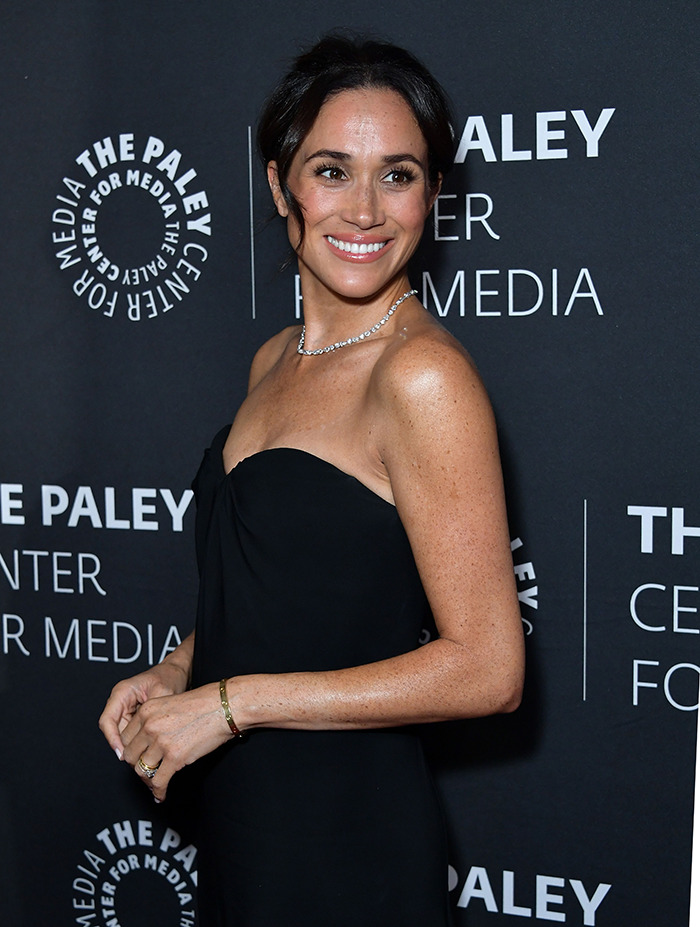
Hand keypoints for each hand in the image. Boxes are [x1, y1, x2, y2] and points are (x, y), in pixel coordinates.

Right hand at [98, 660, 189, 758]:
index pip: (107, 721)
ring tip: (147, 755)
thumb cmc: (170, 677)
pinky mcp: (133, 716)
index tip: (122, 754)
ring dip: (132, 745)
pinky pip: (131, 733)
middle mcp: (120, 701)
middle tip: (139, 759)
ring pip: (122, 734)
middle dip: (124, 746)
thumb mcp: (163, 693)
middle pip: (114, 731)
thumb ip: (153, 714)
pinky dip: (139, 741)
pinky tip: (150, 747)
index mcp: (122, 692)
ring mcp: (125, 709)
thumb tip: (145, 738)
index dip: (112, 739)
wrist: (177, 672)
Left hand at [119, 683, 231, 800]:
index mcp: (147, 710)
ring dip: (147, 780)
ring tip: (154, 784)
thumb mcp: (171, 704)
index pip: (125, 738)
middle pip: (130, 756)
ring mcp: (161, 742)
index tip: (138, 757)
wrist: (225, 707)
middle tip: (147, 770)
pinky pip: (158, 782)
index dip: (132, 750)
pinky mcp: (175, 757)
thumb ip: (155, 719)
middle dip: (138, 765)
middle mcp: (150, 725)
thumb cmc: (204, 703)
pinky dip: (158, 792)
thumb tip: (148, 742)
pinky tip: (160, 795)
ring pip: (142, 770)